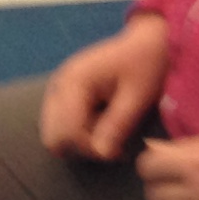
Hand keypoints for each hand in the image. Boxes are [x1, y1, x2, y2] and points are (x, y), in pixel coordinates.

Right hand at [40, 14, 171, 159]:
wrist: (145, 44)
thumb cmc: (145, 66)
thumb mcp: (137, 96)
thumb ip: (117, 125)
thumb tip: (101, 155)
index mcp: (74, 81)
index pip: (66, 132)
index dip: (90, 149)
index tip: (117, 152)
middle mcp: (58, 85)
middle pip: (53, 137)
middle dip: (82, 148)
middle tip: (113, 146)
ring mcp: (57, 90)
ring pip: (54, 135)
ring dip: (80, 142)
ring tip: (109, 136)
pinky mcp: (62, 96)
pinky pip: (60, 127)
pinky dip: (80, 133)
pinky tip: (103, 127)